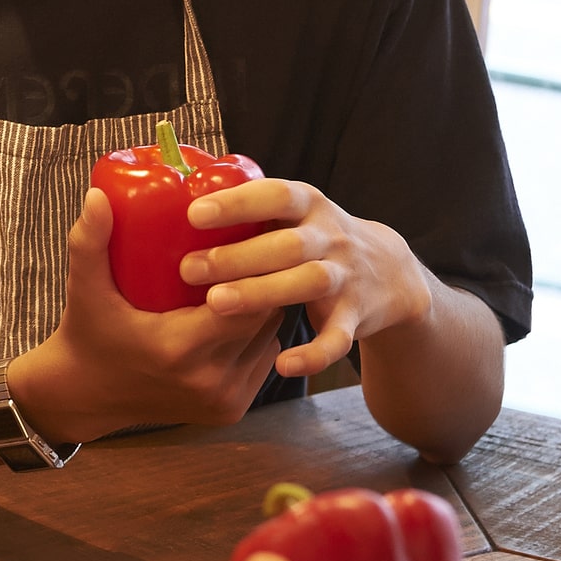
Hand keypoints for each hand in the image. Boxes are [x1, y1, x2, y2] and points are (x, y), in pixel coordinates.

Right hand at [8, 189, 284, 443]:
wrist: (86, 397)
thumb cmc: (87, 333)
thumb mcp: (85, 288)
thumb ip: (89, 241)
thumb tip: (96, 194)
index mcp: (179, 349)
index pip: (243, 303)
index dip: (250, 269)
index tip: (245, 237)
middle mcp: (209, 381)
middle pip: (263, 319)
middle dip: (261, 283)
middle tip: (254, 246)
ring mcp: (223, 401)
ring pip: (268, 340)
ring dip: (262, 309)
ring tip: (253, 272)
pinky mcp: (229, 412)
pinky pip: (260, 362)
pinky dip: (256, 337)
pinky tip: (242, 309)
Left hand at [182, 179, 433, 379]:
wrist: (389, 271)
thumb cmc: (313, 237)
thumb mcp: (292, 213)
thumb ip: (248, 211)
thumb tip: (171, 208)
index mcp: (309, 204)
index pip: (275, 196)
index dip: (237, 203)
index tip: (194, 214)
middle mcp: (330, 237)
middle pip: (287, 244)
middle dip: (238, 256)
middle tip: (188, 269)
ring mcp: (346, 276)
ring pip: (309, 282)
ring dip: (263, 293)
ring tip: (215, 304)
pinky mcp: (356, 317)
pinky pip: (338, 339)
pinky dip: (314, 355)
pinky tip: (284, 365)